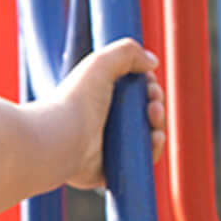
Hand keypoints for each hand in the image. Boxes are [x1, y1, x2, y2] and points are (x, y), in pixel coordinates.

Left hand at [55, 38, 165, 189]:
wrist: (61, 139)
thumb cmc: (76, 99)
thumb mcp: (100, 63)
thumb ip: (127, 52)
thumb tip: (152, 61)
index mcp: (99, 100)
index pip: (134, 93)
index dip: (148, 87)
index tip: (149, 83)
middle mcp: (104, 123)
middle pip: (145, 114)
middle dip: (156, 103)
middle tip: (152, 101)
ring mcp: (109, 147)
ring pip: (148, 137)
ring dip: (159, 124)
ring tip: (153, 115)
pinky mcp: (113, 168)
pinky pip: (142, 160)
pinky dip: (154, 149)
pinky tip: (155, 137)